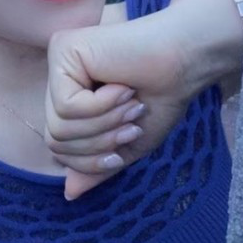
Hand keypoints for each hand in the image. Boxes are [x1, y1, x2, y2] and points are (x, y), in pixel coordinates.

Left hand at [45, 0, 208, 200]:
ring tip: (130, 102)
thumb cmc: (162, 97)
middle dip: (99, 142)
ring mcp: (57, 63)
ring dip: (104, 123)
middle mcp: (58, 80)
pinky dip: (100, 106)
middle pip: (55, 140)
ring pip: (59, 126)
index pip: (59, 147)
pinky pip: (67, 105)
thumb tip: (69, 193)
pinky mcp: (62, 49)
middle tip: (132, 123)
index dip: (93, 158)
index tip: (130, 138)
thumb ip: (98, 166)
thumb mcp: (129, 144)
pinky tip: (121, 84)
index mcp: (70, 99)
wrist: (187, 59)